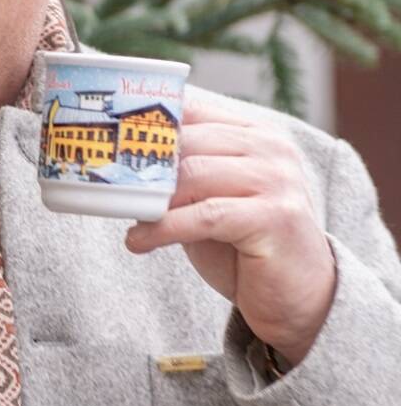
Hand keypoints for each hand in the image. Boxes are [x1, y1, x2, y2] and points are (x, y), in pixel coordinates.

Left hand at [123, 97, 336, 365]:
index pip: (191, 109)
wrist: (300, 296)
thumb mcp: (209, 199)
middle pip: (186, 141)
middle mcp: (270, 149)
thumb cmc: (244, 244)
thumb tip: (117, 161)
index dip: (145, 120)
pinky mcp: (274, 217)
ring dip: (149, 198)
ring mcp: (277, 180)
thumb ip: (180, 174)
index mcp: (254, 134)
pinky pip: (202, 215)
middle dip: (141, 162)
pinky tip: (138, 242)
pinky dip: (162, 228)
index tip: (105, 133)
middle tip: (105, 180)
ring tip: (127, 216)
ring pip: (191, 174)